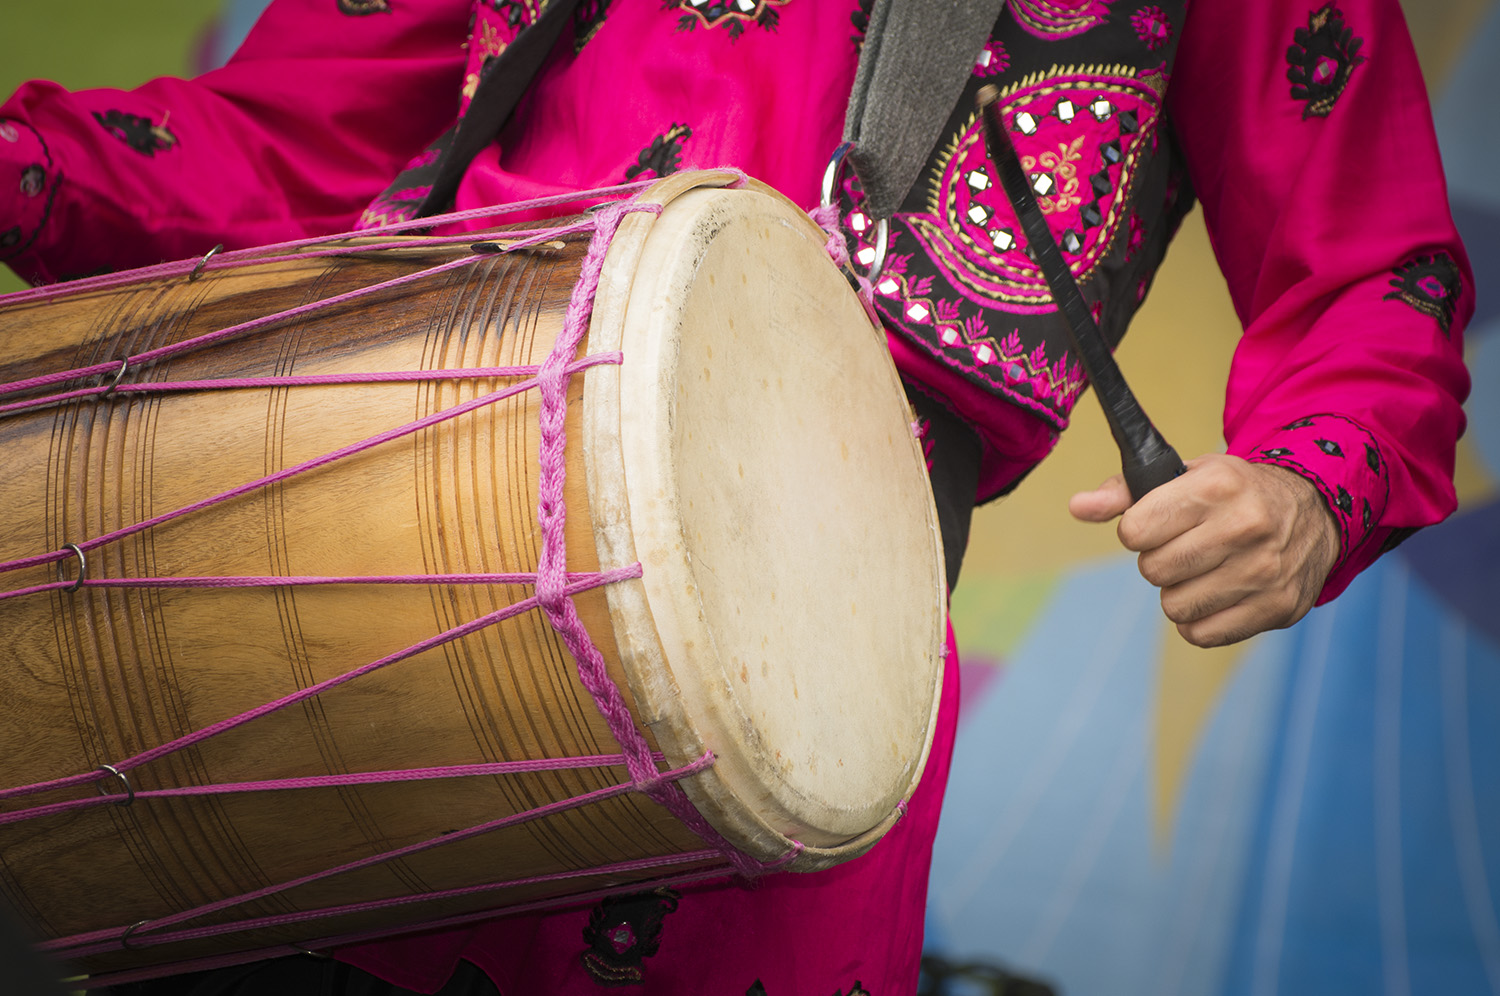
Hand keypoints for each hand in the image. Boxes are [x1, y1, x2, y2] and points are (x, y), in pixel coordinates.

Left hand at [1068, 454, 1339, 646]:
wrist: (1314, 511)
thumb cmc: (1234, 492)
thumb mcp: (1185, 474)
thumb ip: (1125, 492)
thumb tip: (1078, 507)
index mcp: (1217, 486)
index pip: (1134, 531)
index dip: (1138, 530)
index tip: (1156, 523)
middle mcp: (1245, 527)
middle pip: (1153, 571)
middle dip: (1159, 561)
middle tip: (1185, 546)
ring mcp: (1264, 571)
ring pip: (1175, 606)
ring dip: (1180, 592)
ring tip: (1205, 568)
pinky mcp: (1277, 608)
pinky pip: (1202, 634)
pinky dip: (1200, 620)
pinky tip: (1218, 593)